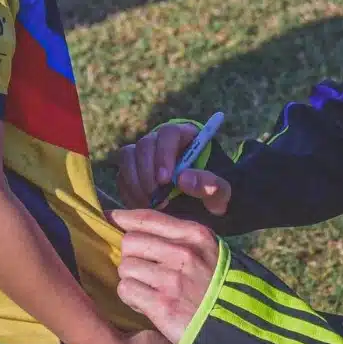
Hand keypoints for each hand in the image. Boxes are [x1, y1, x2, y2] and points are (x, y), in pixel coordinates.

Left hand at [113, 208, 222, 343]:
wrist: (239, 324)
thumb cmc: (220, 286)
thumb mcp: (210, 251)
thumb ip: (180, 237)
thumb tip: (135, 224)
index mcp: (196, 235)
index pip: (148, 218)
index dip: (124, 217)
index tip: (112, 218)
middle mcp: (184, 253)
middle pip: (130, 242)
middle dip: (130, 255)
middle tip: (142, 269)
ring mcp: (172, 279)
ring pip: (125, 267)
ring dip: (131, 279)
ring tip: (147, 288)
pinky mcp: (161, 305)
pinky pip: (126, 290)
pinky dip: (131, 298)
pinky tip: (146, 303)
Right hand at [115, 123, 231, 214]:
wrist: (202, 211)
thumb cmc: (213, 196)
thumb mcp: (221, 194)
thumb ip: (210, 185)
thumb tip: (183, 179)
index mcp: (186, 136)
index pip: (169, 133)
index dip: (164, 153)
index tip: (165, 179)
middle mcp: (160, 141)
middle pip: (145, 144)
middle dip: (147, 171)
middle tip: (156, 197)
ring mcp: (143, 155)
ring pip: (128, 156)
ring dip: (135, 180)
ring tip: (150, 203)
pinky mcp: (131, 172)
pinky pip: (121, 175)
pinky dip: (129, 191)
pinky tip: (142, 206)